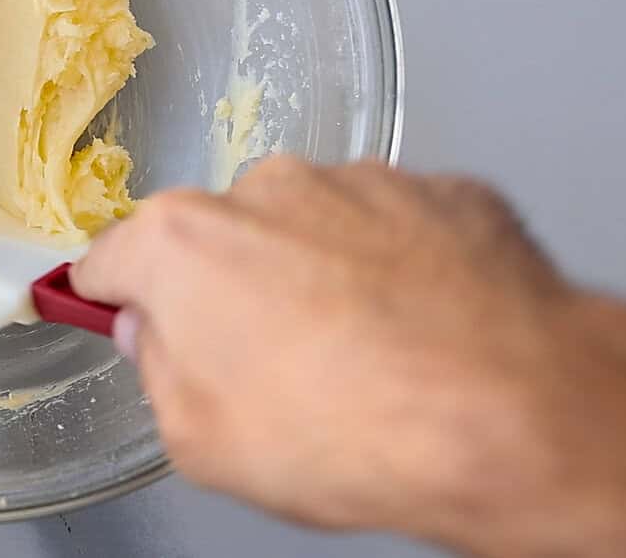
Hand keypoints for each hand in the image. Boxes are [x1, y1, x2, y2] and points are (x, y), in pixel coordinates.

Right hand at [74, 158, 625, 556]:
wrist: (514, 413)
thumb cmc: (357, 431)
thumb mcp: (201, 443)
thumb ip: (159, 373)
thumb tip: (161, 343)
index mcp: (182, 242)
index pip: (111, 260)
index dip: (115, 300)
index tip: (121, 314)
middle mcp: (266, 190)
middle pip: (219, 239)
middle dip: (232, 292)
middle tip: (268, 370)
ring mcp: (362, 183)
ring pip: (314, 227)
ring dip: (321, 276)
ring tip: (364, 360)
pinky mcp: (446, 193)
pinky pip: (399, 231)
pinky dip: (402, 271)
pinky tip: (424, 335)